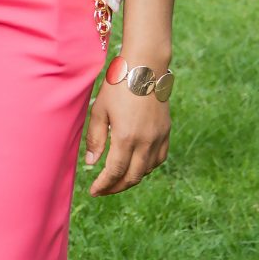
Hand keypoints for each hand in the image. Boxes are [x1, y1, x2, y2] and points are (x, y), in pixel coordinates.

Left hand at [83, 73, 169, 195]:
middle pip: (133, 177)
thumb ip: (95, 139)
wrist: (145, 68)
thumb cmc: (117, 86)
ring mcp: (159, 137)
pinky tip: (136, 165)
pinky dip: (147, 167)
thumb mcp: (99, 110)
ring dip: (132, 178)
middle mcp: (146, 141)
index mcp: (126, 137)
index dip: (104, 185)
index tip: (94, 191)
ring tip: (116, 178)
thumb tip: (92, 164)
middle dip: (117, 187)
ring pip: (147, 169)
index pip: (115, 172)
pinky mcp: (166, 131)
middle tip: (103, 190)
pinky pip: (159, 158)